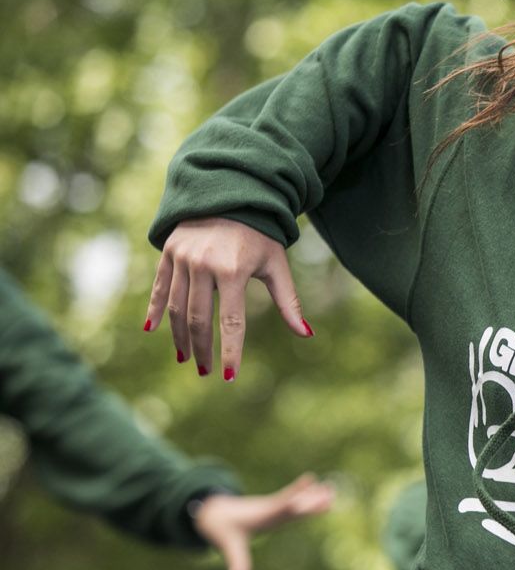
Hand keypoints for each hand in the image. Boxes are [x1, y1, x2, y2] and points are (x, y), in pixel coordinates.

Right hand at [145, 217, 311, 380]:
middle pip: (199, 320)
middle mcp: (204, 265)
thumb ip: (288, 301)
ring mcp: (182, 259)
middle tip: (204, 371)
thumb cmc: (259, 234)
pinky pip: (159, 288)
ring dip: (179, 337)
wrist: (229, 194)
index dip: (230, 351)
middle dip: (202, 349)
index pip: (231, 322)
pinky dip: (155, 311)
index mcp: (233, 271)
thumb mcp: (277, 265)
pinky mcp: (168, 253)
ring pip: (176, 308)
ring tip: (185, 358)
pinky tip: (152, 331)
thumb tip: (306, 334)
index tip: (229, 376)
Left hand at [192, 473, 335, 569]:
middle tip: (327, 494)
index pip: (280, 511)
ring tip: (331, 490)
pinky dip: (308, 494)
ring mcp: (276, 505)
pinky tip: (321, 489)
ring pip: (298, 499)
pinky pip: (296, 499)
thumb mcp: (230, 548)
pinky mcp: (278, 506)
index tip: (302, 503)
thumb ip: (237, 565)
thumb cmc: (224, 529)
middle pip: (294, 503)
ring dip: (313, 495)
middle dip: (309, 500)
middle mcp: (273, 508)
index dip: (291, 507)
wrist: (215, 511)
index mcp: (263, 516)